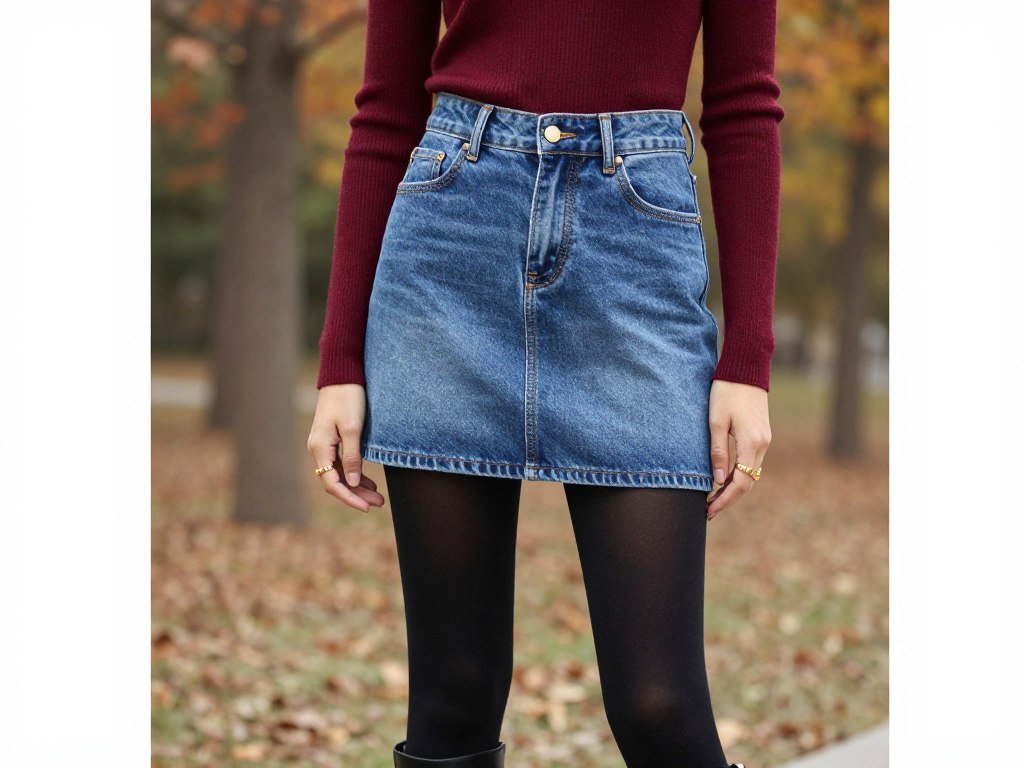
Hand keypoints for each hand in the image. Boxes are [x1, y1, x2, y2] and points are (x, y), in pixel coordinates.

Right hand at [306, 384, 384, 511]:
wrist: (341, 375)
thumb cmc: (348, 398)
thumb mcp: (353, 429)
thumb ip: (353, 457)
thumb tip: (354, 484)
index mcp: (320, 448)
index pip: (332, 483)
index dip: (350, 498)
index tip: (367, 507)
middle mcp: (318, 450)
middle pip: (336, 481)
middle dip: (357, 495)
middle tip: (379, 504)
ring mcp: (324, 445)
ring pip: (340, 474)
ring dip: (357, 487)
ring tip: (378, 497)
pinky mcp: (332, 440)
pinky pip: (341, 464)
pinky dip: (355, 474)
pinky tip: (369, 482)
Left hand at [705, 380, 770, 519]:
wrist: (746, 370)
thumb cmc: (726, 392)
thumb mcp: (715, 421)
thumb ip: (717, 451)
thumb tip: (717, 480)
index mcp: (751, 443)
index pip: (741, 482)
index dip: (725, 499)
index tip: (709, 510)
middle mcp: (762, 445)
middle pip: (748, 482)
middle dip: (729, 498)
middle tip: (709, 510)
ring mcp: (765, 440)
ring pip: (751, 474)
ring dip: (734, 488)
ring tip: (714, 498)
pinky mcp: (762, 435)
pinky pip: (752, 463)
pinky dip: (739, 475)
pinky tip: (724, 479)